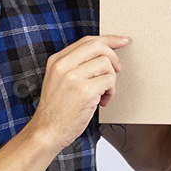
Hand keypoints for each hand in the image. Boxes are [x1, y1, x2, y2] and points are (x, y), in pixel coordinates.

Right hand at [28, 35, 129, 150]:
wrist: (47, 131)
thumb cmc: (56, 109)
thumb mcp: (57, 80)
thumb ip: (74, 65)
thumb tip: (103, 55)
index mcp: (57, 61)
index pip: (87, 41)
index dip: (108, 39)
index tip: (122, 41)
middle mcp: (63, 66)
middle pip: (98, 47)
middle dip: (113, 57)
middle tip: (116, 70)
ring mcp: (73, 78)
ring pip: (106, 64)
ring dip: (111, 80)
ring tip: (103, 93)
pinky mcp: (85, 91)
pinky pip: (109, 82)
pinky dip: (110, 92)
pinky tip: (102, 102)